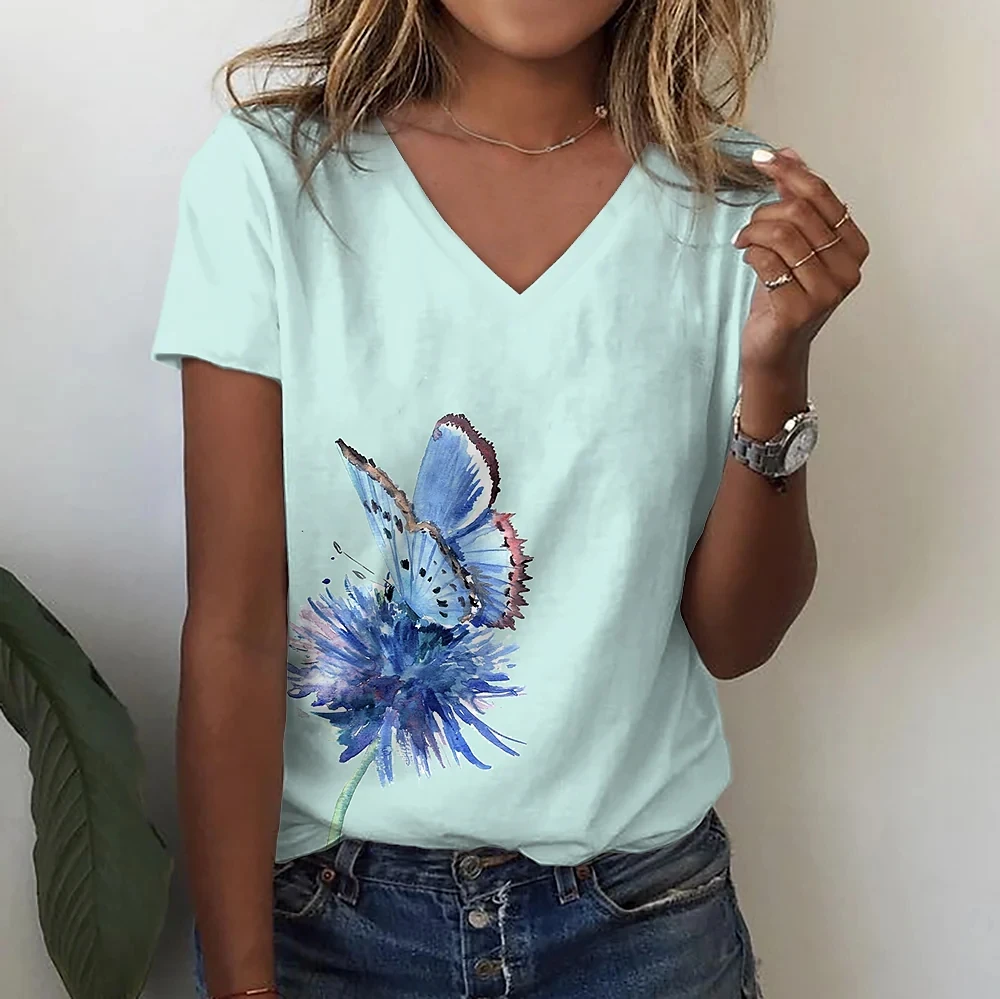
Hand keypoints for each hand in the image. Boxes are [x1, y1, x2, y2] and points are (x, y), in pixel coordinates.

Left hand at [732, 148, 870, 374]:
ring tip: (743, 242)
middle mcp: (848, 268)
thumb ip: (795, 200)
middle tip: (748, 227)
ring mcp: (827, 291)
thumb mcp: (792, 243)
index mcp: (854, 246)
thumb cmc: (783, 295)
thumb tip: (789, 153)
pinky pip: (767, 262)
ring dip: (753, 232)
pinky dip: (750, 254)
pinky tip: (747, 260)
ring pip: (782, 235)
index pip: (822, 195)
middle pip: (799, 213)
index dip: (789, 172)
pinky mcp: (800, 310)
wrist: (774, 348)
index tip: (761, 158)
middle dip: (764, 212)